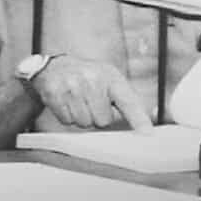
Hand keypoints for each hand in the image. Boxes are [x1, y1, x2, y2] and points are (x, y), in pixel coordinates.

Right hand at [28, 56, 153, 130]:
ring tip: (77, 101)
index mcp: (110, 76)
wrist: (53, 67)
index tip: (148, 134)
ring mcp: (72, 86)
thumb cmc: (87, 77)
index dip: (138, 119)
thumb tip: (144, 128)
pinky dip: (67, 116)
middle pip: (103, 121)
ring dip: (81, 117)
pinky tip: (66, 102)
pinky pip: (67, 121)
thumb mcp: (108, 79)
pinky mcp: (54, 94)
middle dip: (97, 116)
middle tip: (90, 102)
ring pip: (84, 123)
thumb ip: (126, 100)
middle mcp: (92, 79)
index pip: (128, 101)